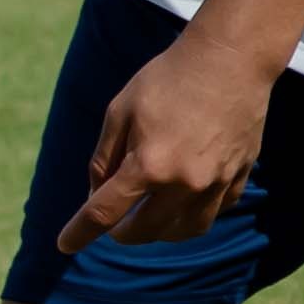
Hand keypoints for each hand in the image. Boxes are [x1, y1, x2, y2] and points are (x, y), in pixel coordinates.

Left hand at [59, 25, 280, 250]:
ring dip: (159, 231)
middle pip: (144, 231)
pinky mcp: (239, 177)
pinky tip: (183, 200)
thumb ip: (103, 158)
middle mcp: (183, 183)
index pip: (104, 213)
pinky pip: (212, 213)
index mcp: (148, 165)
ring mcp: (216, 184)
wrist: (231, 59)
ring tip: (149, 217)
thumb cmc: (169, 78)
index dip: (79, 232)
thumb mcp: (120, 110)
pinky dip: (192, 214)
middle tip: (114, 221)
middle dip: (122, 232)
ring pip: (183, 231)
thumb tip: (96, 194)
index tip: (65, 244)